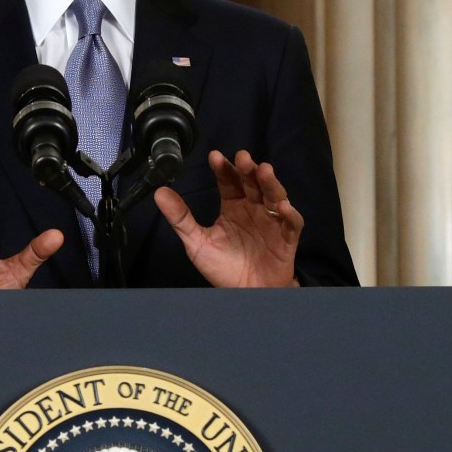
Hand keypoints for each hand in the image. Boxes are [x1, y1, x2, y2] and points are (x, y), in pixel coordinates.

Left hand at [154, 150, 302, 287]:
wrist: (245, 295)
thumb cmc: (223, 268)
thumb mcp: (197, 242)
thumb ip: (181, 218)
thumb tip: (159, 193)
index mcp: (233, 206)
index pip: (228, 181)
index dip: (223, 168)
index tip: (214, 157)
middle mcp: (253, 208)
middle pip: (253, 182)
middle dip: (248, 168)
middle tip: (242, 158)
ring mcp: (271, 221)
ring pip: (274, 195)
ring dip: (270, 183)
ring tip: (263, 171)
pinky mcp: (286, 237)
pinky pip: (292, 222)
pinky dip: (290, 213)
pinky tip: (281, 207)